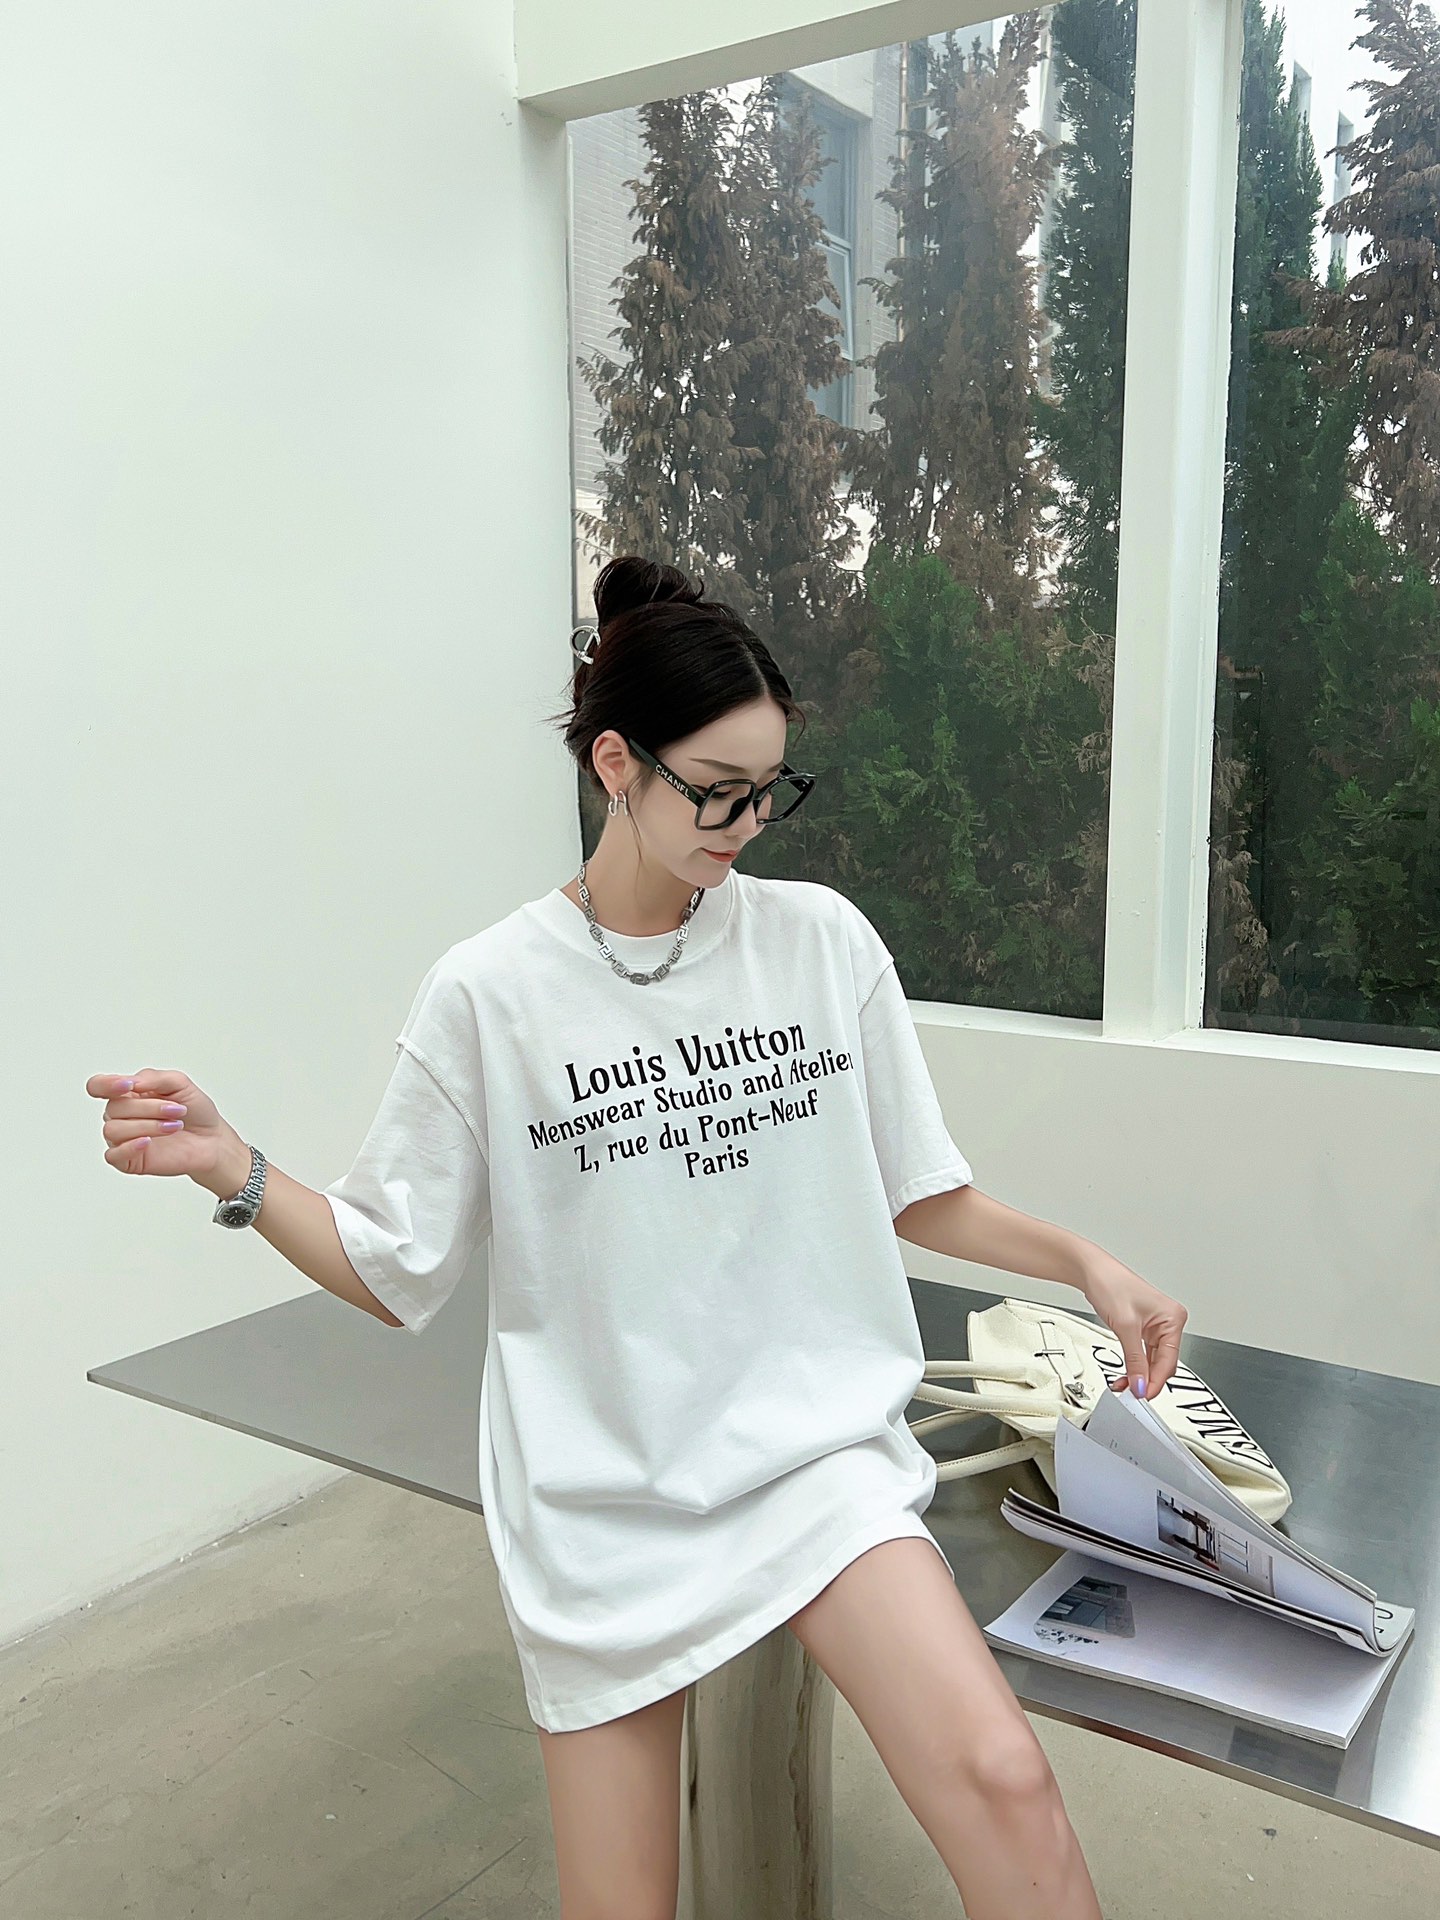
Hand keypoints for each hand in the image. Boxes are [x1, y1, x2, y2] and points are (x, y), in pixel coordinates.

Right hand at [86, 1069, 239, 1188]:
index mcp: (128, 1094)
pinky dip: (129, 1147)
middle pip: (113, 1108)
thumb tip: (131, 1082)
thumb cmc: (194, 1111)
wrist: (211, 1139)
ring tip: (174, 1126)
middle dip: (149, 1108)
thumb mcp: (180, 1083)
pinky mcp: (128, 1160)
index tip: (128, 1086)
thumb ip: (154, 1078)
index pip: (98, 1086)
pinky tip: (148, 1142)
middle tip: (177, 1110)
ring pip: (113, 1130)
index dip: (106, 1084)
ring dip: (147, 1126)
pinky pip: (113, 1156)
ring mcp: (122, 1139)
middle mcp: (121, 1115)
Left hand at [1078, 1253, 1187, 1400]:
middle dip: (1147, 1380)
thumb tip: (1141, 1385)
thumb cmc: (1111, 1284)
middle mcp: (1168, 1321)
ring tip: (1125, 1387)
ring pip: (1152, 1361)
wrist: (1091, 1271)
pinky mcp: (1143, 1328)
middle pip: (1162, 1363)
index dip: (1155, 1381)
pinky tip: (1127, 1376)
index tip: (1142, 1397)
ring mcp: (1156, 1325)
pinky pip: (1143, 1354)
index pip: (1170, 1361)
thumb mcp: (1125, 1327)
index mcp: (1173, 1317)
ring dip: (1139, 1375)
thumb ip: (1135, 1360)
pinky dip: (1135, 1366)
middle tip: (1132, 1395)